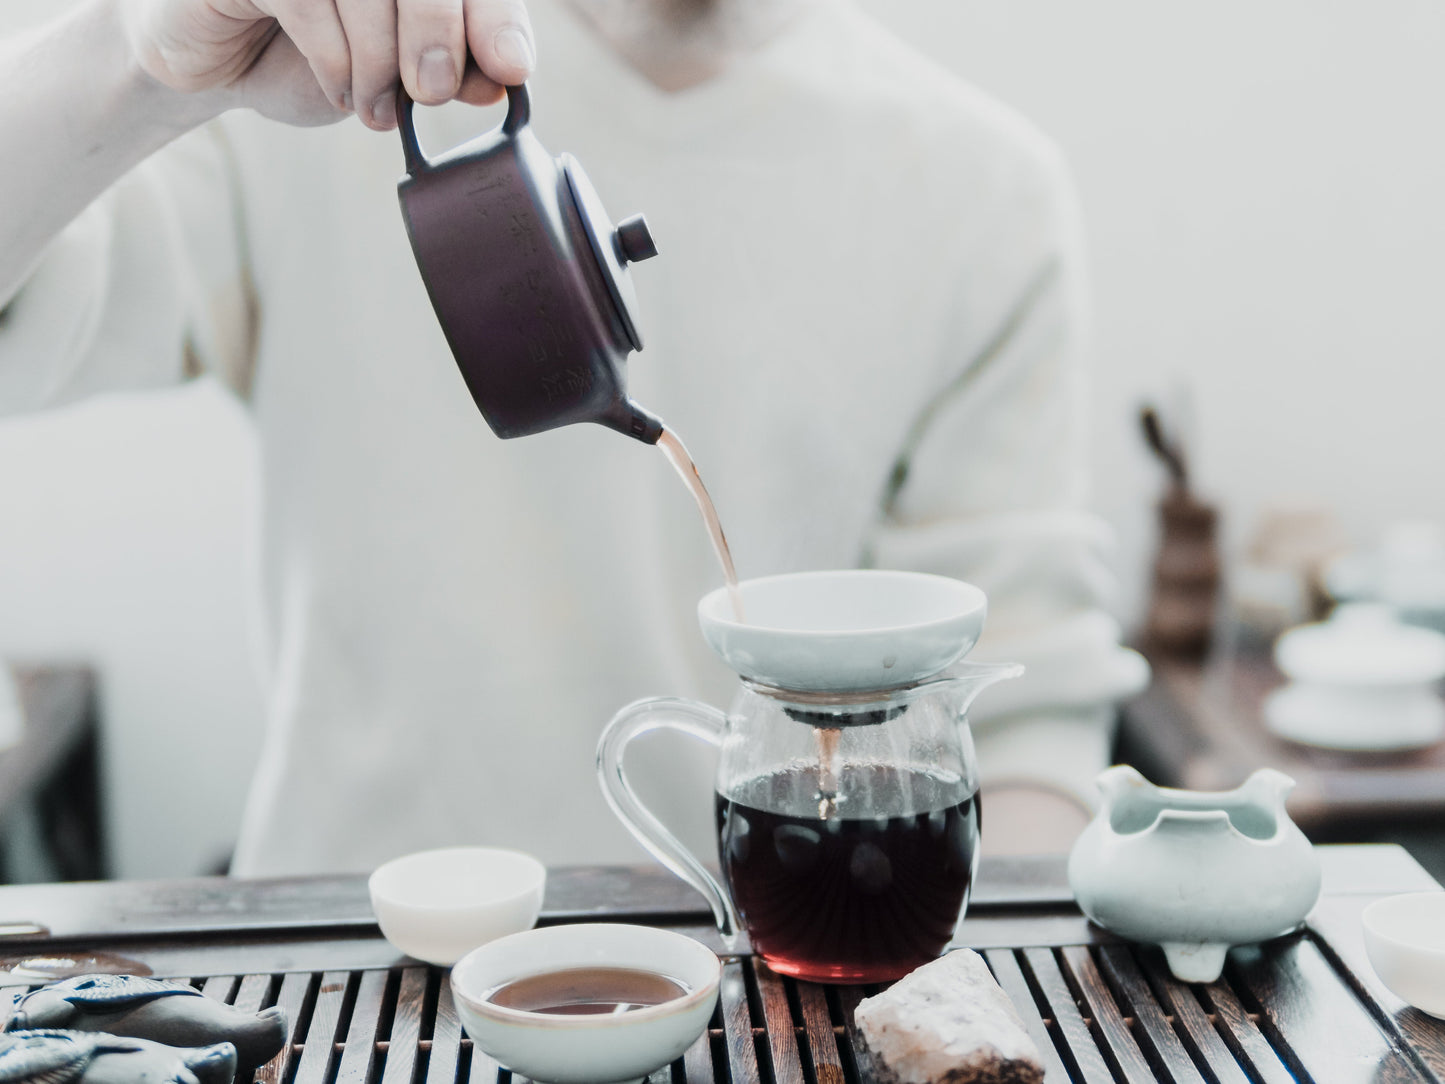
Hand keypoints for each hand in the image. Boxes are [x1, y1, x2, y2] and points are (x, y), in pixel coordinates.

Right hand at [117, 0, 534, 129]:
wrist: (219, 60)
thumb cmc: (317, 55)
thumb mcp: (397, 70)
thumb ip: (454, 65)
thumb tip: (504, 73)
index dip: (495, 16)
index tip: (511, 68)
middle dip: (438, 36)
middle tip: (432, 92)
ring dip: (379, 60)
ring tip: (374, 105)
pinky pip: (308, 0)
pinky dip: (333, 56)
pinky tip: (339, 87)